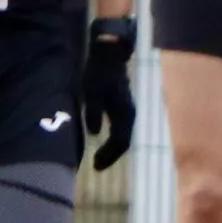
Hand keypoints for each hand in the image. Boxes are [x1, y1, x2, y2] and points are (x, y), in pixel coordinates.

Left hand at [82, 14, 139, 170]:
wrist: (109, 56)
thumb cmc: (98, 73)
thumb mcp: (91, 92)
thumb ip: (92, 112)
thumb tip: (93, 133)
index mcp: (124, 113)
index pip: (120, 141)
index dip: (109, 156)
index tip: (95, 166)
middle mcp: (129, 114)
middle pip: (123, 142)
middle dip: (110, 156)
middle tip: (96, 166)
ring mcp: (128, 110)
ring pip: (123, 136)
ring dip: (112, 149)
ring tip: (98, 159)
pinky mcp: (123, 106)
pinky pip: (121, 129)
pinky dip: (113, 139)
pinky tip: (103, 142)